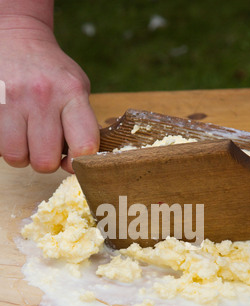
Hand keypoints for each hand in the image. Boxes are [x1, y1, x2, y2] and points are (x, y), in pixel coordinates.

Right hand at [0, 16, 99, 172]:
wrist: (19, 38)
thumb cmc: (53, 73)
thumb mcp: (77, 89)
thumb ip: (83, 123)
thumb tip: (83, 161)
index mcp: (72, 93)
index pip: (84, 145)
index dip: (78, 163)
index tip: (71, 161)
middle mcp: (42, 96)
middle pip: (45, 161)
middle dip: (45, 161)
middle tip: (44, 147)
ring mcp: (13, 99)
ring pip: (17, 158)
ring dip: (22, 155)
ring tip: (26, 138)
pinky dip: (5, 145)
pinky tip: (12, 129)